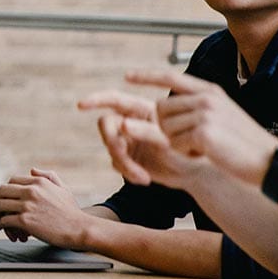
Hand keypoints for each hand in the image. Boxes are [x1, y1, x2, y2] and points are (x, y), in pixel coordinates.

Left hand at [0, 169, 97, 246]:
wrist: (79, 228)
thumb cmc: (72, 212)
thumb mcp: (63, 188)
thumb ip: (48, 176)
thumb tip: (32, 170)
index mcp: (39, 182)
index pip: (12, 180)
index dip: (6, 189)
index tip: (5, 197)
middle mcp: (31, 191)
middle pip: (2, 190)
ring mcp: (27, 206)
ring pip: (0, 205)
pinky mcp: (25, 221)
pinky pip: (4, 220)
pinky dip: (0, 225)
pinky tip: (0, 227)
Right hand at [80, 89, 207, 187]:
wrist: (197, 172)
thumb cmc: (189, 149)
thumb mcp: (168, 138)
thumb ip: (144, 130)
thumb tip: (122, 124)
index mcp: (142, 110)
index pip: (113, 99)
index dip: (96, 99)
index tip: (81, 105)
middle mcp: (132, 124)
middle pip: (106, 125)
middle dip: (110, 139)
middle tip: (120, 152)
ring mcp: (129, 142)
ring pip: (110, 148)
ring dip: (122, 162)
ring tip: (141, 175)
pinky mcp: (129, 160)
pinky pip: (116, 164)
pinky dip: (128, 172)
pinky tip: (144, 179)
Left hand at [125, 70, 277, 184]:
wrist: (269, 161)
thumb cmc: (244, 143)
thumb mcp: (223, 115)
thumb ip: (197, 107)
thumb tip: (164, 107)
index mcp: (210, 91)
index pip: (170, 77)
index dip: (147, 76)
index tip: (127, 76)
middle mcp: (206, 98)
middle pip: (160, 109)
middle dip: (166, 128)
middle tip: (191, 140)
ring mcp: (204, 114)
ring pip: (165, 128)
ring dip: (178, 143)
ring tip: (203, 147)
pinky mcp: (202, 132)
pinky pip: (175, 144)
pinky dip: (186, 153)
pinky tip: (206, 154)